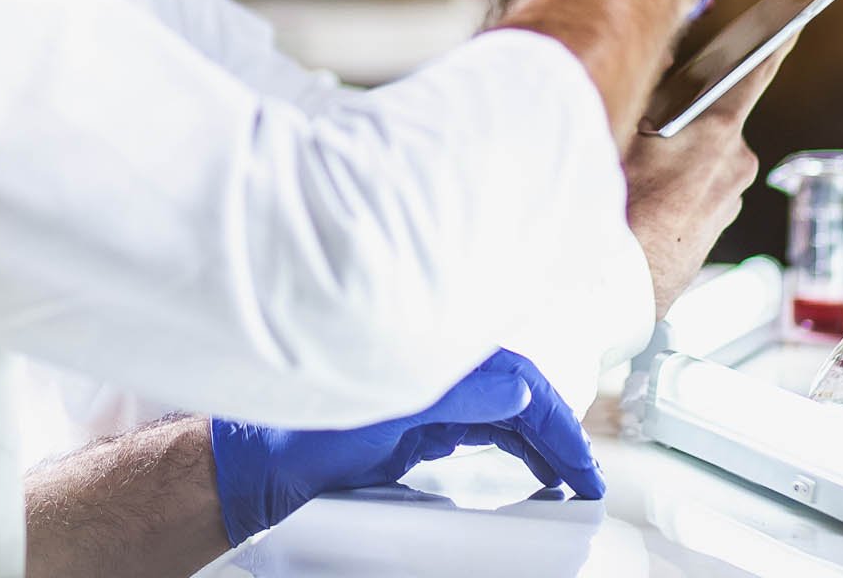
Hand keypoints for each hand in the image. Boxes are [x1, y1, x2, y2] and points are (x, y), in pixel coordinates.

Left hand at [207, 350, 603, 544]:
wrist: (255, 459)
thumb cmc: (304, 433)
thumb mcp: (384, 415)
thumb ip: (455, 398)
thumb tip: (519, 393)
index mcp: (434, 361)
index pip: (519, 384)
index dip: (559, 423)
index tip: (584, 467)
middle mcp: (436, 371)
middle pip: (518, 397)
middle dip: (559, 434)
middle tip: (587, 481)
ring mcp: (427, 396)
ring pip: (504, 413)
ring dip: (540, 441)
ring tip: (569, 478)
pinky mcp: (416, 423)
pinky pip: (481, 428)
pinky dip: (513, 445)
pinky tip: (529, 465)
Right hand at [624, 44, 782, 318]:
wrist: (613, 285)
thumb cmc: (615, 206)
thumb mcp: (618, 130)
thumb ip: (646, 89)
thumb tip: (662, 65)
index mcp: (716, 132)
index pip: (754, 74)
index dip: (774, 45)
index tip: (793, 24)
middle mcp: (735, 164)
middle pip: (713, 118)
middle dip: (682, 117)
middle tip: (639, 129)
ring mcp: (728, 199)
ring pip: (702, 157)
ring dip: (674, 157)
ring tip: (632, 175)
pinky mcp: (715, 227)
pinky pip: (697, 191)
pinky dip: (675, 188)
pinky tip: (640, 200)